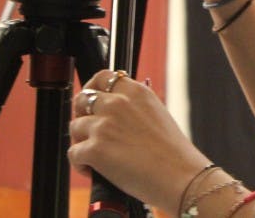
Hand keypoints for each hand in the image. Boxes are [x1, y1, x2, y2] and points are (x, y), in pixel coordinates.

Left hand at [68, 71, 210, 210]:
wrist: (180, 176)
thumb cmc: (173, 153)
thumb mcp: (157, 115)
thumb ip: (134, 108)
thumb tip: (113, 111)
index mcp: (136, 92)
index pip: (103, 77)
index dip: (91, 89)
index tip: (90, 100)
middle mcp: (118, 103)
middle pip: (82, 99)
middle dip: (81, 115)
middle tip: (89, 131)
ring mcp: (104, 125)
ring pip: (75, 127)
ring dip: (81, 142)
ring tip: (96, 157)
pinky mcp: (95, 149)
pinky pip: (73, 153)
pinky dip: (80, 165)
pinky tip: (94, 171)